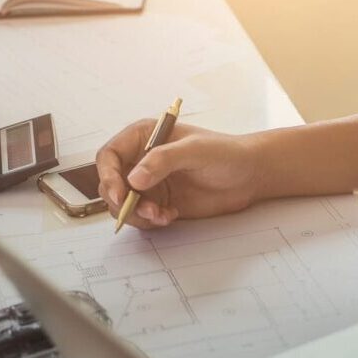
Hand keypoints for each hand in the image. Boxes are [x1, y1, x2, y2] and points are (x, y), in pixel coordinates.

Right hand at [96, 120, 263, 227]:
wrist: (249, 175)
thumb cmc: (226, 152)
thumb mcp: (195, 150)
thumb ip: (163, 160)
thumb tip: (134, 178)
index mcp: (144, 137)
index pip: (109, 156)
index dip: (108, 176)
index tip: (120, 194)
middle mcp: (142, 160)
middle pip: (111, 183)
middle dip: (122, 201)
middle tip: (144, 211)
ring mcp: (151, 182)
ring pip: (124, 203)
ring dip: (137, 214)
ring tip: (161, 215)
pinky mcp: (161, 201)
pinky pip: (142, 216)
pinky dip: (150, 220)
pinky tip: (170, 215)